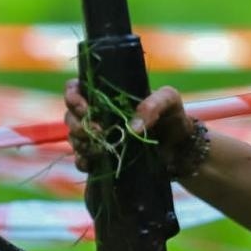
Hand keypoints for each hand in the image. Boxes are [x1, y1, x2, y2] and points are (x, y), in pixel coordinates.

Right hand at [63, 80, 193, 173]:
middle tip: (96, 131)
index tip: (84, 108)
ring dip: (80, 143)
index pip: (76, 88)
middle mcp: (98, 113)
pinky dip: (83, 161)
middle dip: (77, 124)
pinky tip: (91, 162)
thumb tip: (131, 128)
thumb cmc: (173, 116)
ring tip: (98, 147)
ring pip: (74, 137)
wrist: (180, 148)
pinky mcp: (101, 156)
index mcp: (108, 94)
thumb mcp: (169, 100)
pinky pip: (81, 159)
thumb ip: (153, 105)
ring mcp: (98, 136)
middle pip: (71, 115)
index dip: (72, 96)